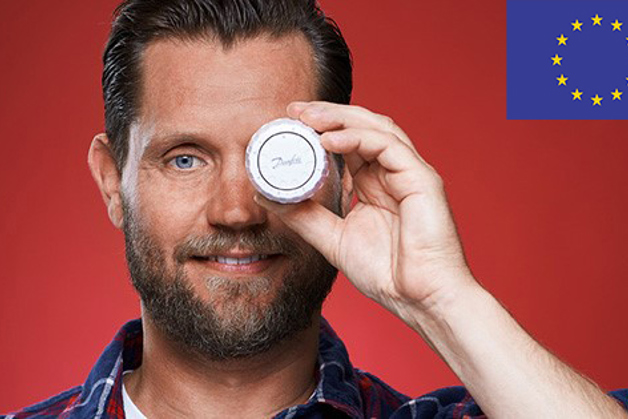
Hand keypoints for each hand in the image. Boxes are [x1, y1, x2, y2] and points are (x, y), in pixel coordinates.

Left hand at [255, 101, 476, 316]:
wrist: (421, 301)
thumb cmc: (387, 274)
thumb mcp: (333, 240)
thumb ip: (304, 216)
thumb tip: (266, 196)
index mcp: (376, 184)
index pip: (348, 143)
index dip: (320, 128)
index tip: (289, 122)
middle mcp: (393, 172)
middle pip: (362, 127)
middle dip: (327, 114)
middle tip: (294, 110)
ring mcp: (410, 173)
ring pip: (376, 128)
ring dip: (341, 118)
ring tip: (307, 117)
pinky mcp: (422, 179)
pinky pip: (387, 147)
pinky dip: (357, 138)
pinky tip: (329, 139)